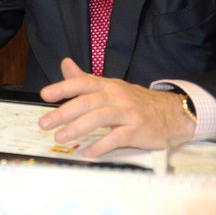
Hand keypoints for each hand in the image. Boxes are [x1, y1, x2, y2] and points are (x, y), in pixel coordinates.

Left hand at [37, 58, 195, 156]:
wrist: (171, 113)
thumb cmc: (134, 102)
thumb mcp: (110, 87)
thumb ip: (85, 79)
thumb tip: (65, 64)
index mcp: (107, 85)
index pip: (82, 83)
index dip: (63, 87)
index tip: (45, 95)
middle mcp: (116, 96)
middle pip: (87, 102)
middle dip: (63, 113)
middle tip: (45, 123)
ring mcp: (128, 113)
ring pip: (99, 118)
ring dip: (77, 129)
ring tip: (60, 138)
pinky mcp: (138, 130)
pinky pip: (117, 138)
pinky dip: (101, 145)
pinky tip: (88, 151)